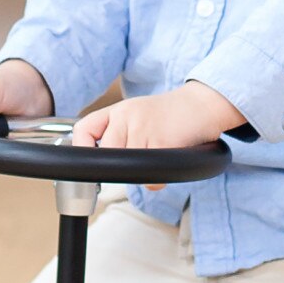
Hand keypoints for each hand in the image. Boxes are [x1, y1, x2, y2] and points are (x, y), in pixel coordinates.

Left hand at [72, 80, 241, 185]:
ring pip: (128, 170)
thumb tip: (99, 166)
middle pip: (107, 156)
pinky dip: (160, 179)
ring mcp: (143, 128)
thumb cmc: (171, 114)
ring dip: (144, 174)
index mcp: (118, 110)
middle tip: (139, 163)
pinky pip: (150, 177)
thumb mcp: (138, 114)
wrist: (203, 104)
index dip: (80, 149)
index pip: (84, 128)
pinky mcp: (160, 141)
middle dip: (120, 168)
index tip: (85, 167)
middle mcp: (126, 116)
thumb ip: (119, 133)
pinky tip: (170, 160)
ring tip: (159, 156)